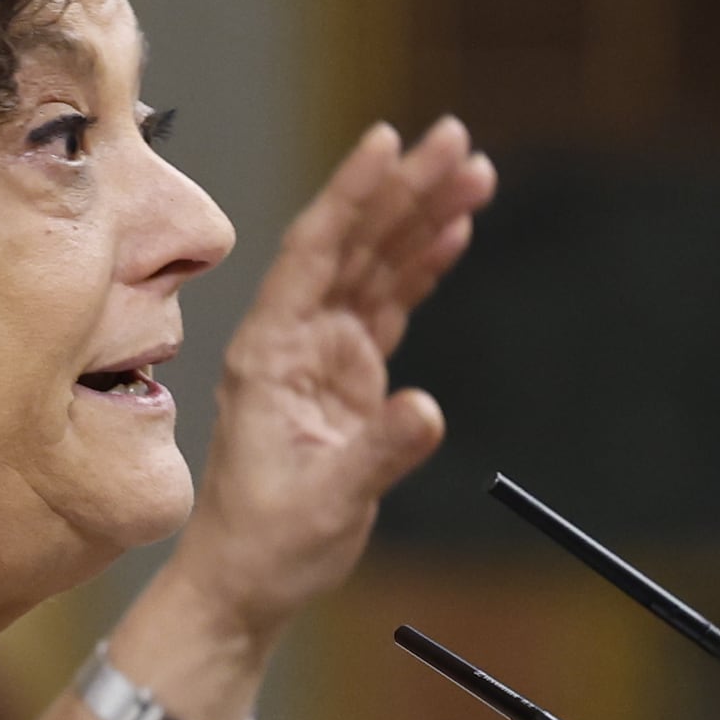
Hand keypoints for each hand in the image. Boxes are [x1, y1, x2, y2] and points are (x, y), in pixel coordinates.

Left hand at [176, 118, 495, 640]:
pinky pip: (388, 302)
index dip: (351, 195)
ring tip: (473, 170)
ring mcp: (320, 351)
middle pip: (353, 243)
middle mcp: (293, 337)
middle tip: (456, 138)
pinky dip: (421, 265)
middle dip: (403, 187)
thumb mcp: (327, 503)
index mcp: (270, 351)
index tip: (387, 141)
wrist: (246, 581)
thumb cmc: (268, 544)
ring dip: (420, 216)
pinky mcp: (347, 373)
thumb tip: (427, 409)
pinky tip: (454, 230)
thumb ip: (378, 453)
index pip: (313, 253)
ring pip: (376, 265)